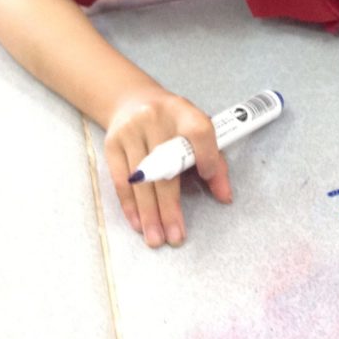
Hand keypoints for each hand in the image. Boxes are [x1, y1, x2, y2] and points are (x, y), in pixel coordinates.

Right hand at [103, 87, 232, 247]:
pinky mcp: (112, 143)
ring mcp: (131, 129)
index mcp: (183, 111)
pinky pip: (121, 180)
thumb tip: (225, 196)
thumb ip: (214, 160)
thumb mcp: (195, 129)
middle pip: (165, 165)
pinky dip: (130, 206)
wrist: (132, 100)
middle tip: (176, 237)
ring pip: (142, 179)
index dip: (206, 155)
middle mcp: (156, 117)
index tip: (207, 178)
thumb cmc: (172, 122)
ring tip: (156, 239)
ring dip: (149, 213)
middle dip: (170, 207)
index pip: (199, 131)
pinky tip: (138, 224)